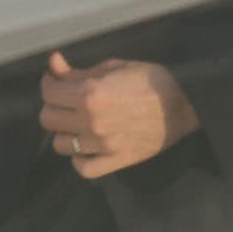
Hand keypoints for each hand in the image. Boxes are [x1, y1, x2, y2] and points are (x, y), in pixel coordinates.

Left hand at [40, 51, 199, 178]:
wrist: (184, 103)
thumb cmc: (150, 80)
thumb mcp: (112, 67)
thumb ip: (78, 71)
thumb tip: (53, 63)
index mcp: (89, 94)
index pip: (48, 92)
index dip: (49, 83)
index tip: (56, 81)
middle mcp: (91, 121)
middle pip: (47, 119)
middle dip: (54, 106)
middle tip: (66, 100)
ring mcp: (102, 144)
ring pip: (60, 145)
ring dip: (64, 132)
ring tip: (77, 123)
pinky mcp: (116, 161)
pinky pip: (83, 168)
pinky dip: (79, 159)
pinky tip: (86, 146)